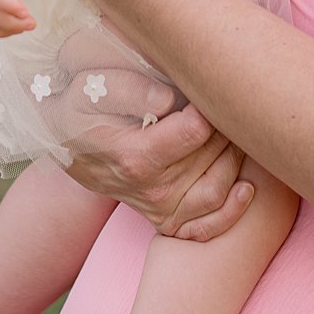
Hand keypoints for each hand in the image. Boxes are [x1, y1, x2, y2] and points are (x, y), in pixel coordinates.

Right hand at [62, 100, 255, 241]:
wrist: (67, 143)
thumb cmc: (83, 108)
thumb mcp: (92, 89)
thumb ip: (129, 88)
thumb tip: (168, 100)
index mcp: (135, 156)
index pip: (198, 130)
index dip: (210, 103)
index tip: (207, 87)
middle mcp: (151, 189)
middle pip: (214, 154)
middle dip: (226, 124)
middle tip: (223, 100)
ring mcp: (160, 208)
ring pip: (219, 188)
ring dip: (235, 158)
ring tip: (232, 130)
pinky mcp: (166, 220)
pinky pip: (207, 227)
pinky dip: (232, 211)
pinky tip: (246, 187)